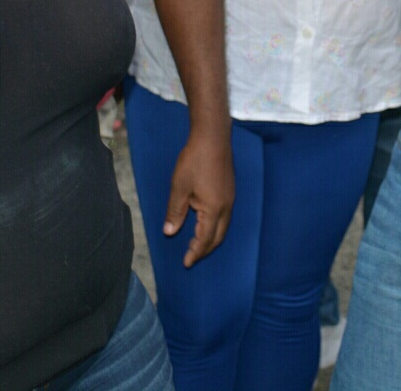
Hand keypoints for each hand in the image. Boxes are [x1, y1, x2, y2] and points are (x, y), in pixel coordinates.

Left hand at [163, 129, 233, 267]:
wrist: (213, 137)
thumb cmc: (194, 161)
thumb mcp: (179, 187)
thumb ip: (175, 212)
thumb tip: (170, 232)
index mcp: (214, 209)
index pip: (205, 239)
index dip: (195, 252)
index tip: (186, 263)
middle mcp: (226, 207)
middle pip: (217, 237)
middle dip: (204, 249)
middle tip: (191, 256)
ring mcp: (230, 199)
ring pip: (223, 227)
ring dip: (211, 238)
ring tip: (197, 243)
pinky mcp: (230, 191)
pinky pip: (225, 217)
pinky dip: (215, 227)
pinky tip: (205, 222)